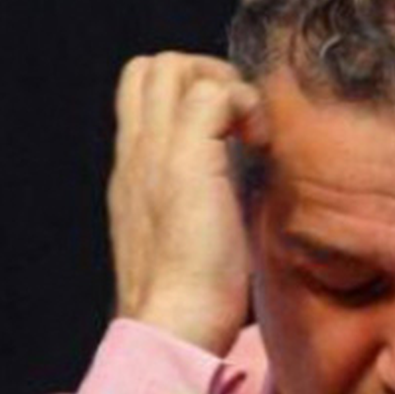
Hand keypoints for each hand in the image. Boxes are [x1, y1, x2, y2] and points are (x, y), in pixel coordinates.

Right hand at [107, 51, 266, 351]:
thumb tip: (246, 175)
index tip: (230, 133)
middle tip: (240, 124)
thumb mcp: (193, 232)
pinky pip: (212, 92)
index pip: (142, 95)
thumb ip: (204, 196)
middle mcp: (136, 154)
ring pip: (171, 65)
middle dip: (204, 75)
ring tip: (248, 133)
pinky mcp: (185, 162)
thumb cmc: (195, 299)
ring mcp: (155, 154)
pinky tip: (260, 146)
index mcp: (135, 172)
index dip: (189, 93)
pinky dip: (244, 103)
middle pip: (151, 67)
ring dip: (222, 83)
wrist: (174, 328)